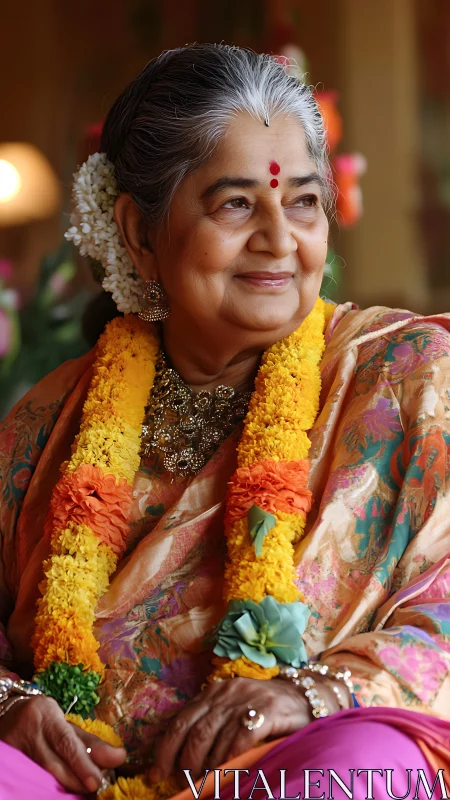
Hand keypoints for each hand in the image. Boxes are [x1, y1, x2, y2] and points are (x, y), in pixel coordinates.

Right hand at [0, 695, 125, 793]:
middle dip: (77, 779)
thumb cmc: (45, 717)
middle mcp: (30, 732)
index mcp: (47, 716)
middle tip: (95, 788)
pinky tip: (60, 793)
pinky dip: (47, 787)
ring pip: (42, 774)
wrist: (8, 713)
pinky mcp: (8, 760)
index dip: (82, 763)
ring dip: (65, 786)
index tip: (97, 781)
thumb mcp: (67, 723)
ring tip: (84, 791)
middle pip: (53, 763)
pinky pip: (30, 778)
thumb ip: (91, 741)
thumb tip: (119, 757)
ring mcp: (15, 748)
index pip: (66, 742)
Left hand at [149, 677, 313, 782]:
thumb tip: (182, 760)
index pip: (181, 720)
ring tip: (204, 782)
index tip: (156, 773)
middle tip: (184, 782)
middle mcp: (227, 692)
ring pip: (214, 734)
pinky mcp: (268, 709)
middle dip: (184, 760)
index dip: (166, 748)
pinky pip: (241, 737)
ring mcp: (248, 699)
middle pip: (195, 729)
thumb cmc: (266, 711)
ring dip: (205, 764)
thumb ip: (212, 726)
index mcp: (214, 691)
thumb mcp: (234, 712)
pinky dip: (230, 758)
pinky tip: (228, 773)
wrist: (307, 697)